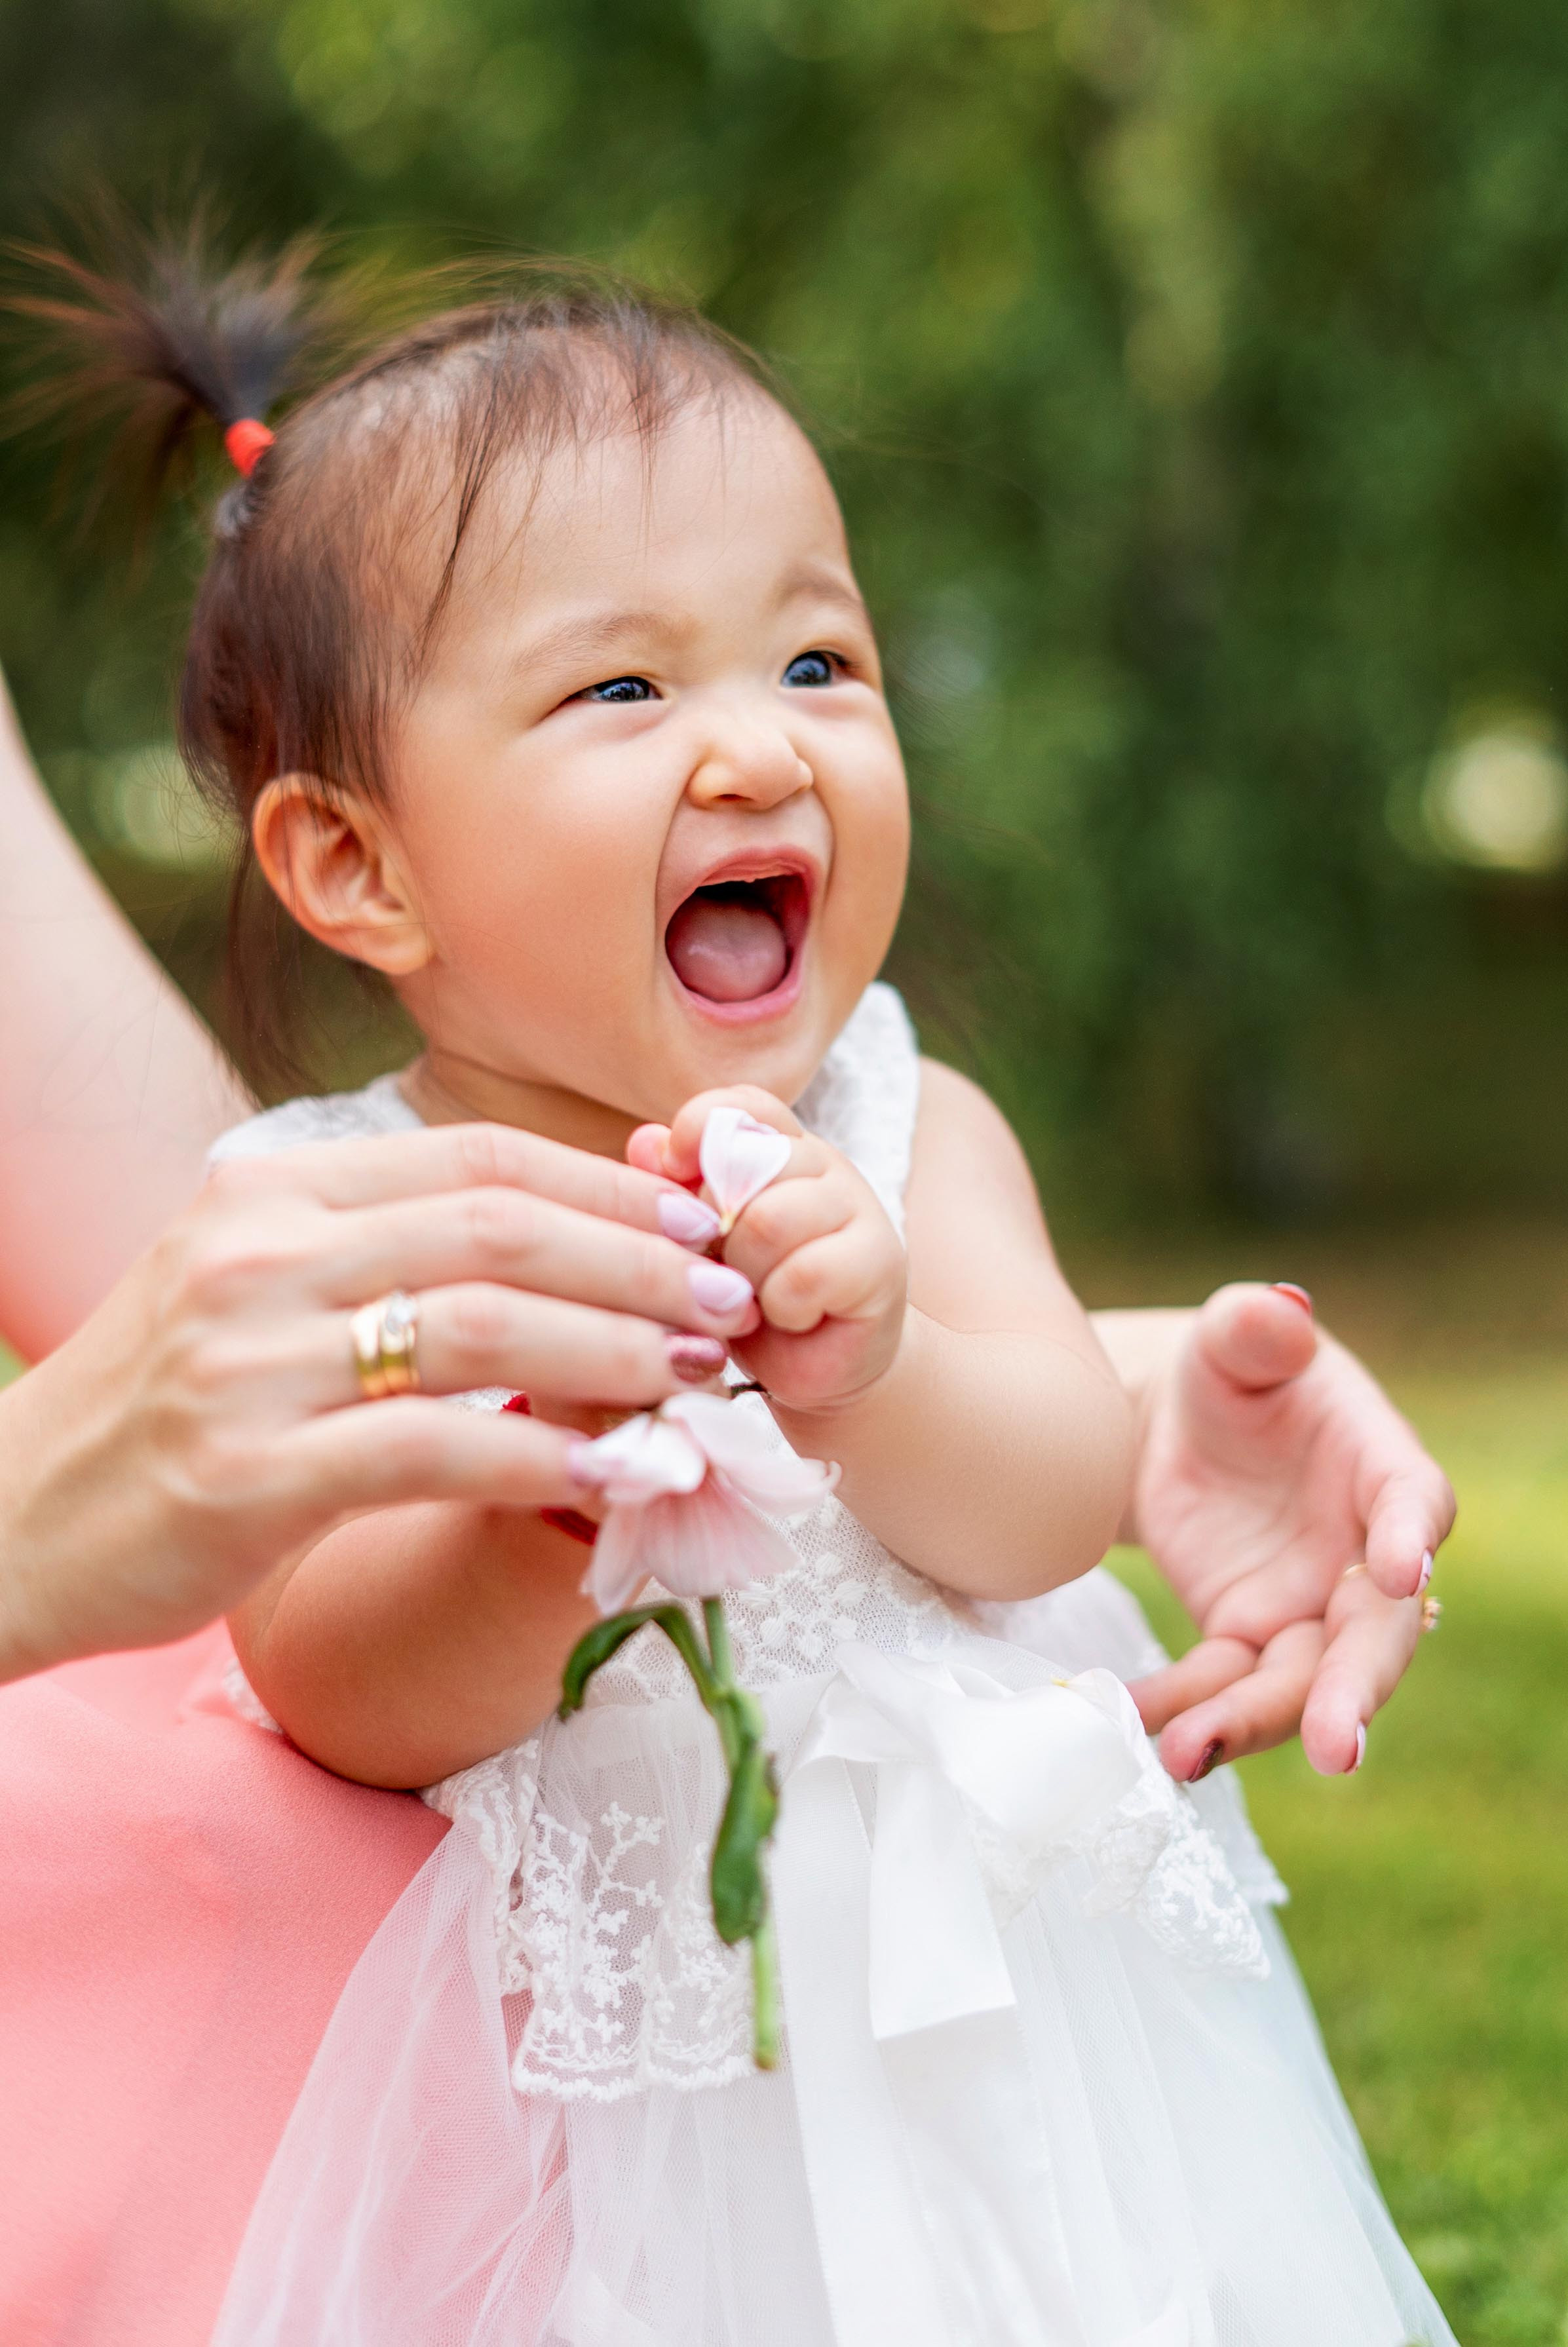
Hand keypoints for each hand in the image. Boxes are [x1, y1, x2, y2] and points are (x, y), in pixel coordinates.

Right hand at [0, 1122, 760, 1680]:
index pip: (477, 1155)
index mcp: (271, 1189)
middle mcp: (259, 1253)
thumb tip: (555, 1254)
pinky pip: (435, 1449)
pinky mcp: (249, 1474)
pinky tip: (622, 1473)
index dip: (609, 1188)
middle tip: (732, 1303)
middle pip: (499, 1226)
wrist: (8, 1527)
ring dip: (618, 1352)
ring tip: (702, 1382)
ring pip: (485, 1325)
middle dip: (640, 1263)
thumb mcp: (252, 1291)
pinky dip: (547, 1456)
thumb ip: (382, 1255)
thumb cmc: (163, 1411)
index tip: (698, 1228)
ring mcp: (250, 1361)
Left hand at [629, 1086, 906, 1412]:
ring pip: (770, 1219)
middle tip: (726, 1266)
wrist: (821, 1367)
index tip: (674, 1167)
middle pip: (748, 1165)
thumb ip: (673, 1191)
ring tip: (756, 1297)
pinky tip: (791, 1317)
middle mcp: (824, 1165)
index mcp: (779, 1147)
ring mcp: (858, 1208)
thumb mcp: (700, 1244)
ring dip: (747, 1273)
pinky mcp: (878, 1262)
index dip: (700, 1126)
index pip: (743, 1105)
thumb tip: (645, 1143)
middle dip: (716, 1228)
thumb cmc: (751, 1300)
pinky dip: (782, 1307)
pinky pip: (803, 1274)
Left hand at [1105, 1286, 1454, 1779]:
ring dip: (1250, 1724)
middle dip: (1355, 1691)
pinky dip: (1186, 1712)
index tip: (1399, 1573)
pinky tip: (1137, 1731)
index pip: (1412, 1502)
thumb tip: (1279, 1309)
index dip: (1409, 1536)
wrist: (1177, 1423)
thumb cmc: (1231, 1368)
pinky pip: (1224, 1687)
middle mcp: (1358, 1553)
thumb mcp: (1235, 1336)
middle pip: (1372, 1633)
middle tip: (1336, 1750)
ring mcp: (1305, 1606)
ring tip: (1183, 1754)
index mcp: (1377, 1465)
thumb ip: (1255, 1325)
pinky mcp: (1246, 1635)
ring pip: (1297, 1683)